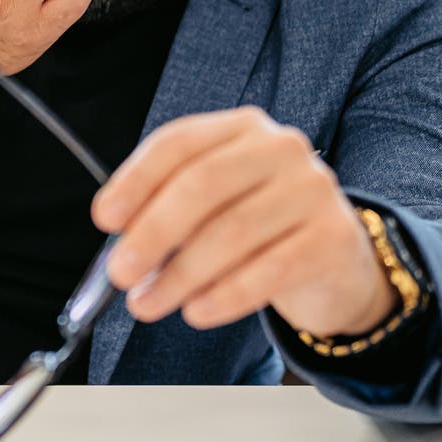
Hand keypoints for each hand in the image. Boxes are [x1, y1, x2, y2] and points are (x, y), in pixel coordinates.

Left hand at [90, 107, 396, 336]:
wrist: (336, 260)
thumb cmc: (259, 229)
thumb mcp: (214, 204)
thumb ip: (168, 208)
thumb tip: (119, 237)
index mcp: (242, 128)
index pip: (179, 142)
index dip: (135, 181)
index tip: (105, 220)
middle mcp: (281, 149)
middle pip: (202, 185)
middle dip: (152, 233)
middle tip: (120, 273)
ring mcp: (313, 190)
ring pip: (232, 233)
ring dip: (180, 276)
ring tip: (147, 304)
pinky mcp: (334, 237)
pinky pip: (269, 271)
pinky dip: (224, 296)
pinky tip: (196, 313)